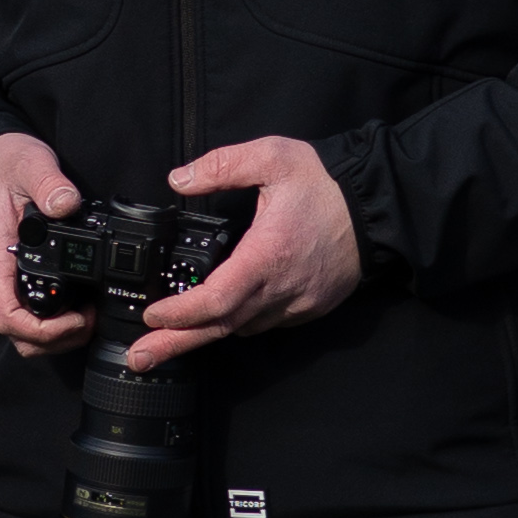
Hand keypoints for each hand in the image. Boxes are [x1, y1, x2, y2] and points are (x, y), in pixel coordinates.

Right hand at [0, 132, 89, 351]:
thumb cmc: (3, 167)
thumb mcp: (28, 164)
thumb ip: (47, 183)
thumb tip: (65, 203)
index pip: (7, 315)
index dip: (42, 331)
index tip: (76, 319)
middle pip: (19, 335)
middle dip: (57, 340)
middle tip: (90, 319)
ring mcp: (7, 280)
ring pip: (25, 332)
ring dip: (59, 336)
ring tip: (88, 315)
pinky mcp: (18, 278)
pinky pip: (31, 315)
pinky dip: (57, 322)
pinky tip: (81, 304)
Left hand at [128, 136, 364, 358]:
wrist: (378, 207)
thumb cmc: (326, 183)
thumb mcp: (273, 157)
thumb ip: (222, 166)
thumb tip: (178, 179)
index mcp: (268, 255)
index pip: (218, 300)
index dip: (182, 313)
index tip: (152, 316)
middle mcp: (282, 289)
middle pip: (221, 328)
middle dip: (176, 345)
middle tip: (139, 359)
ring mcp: (297, 303)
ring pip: (243, 329)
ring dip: (205, 335)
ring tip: (167, 342)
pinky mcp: (309, 308)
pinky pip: (266, 323)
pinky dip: (238, 324)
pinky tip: (218, 320)